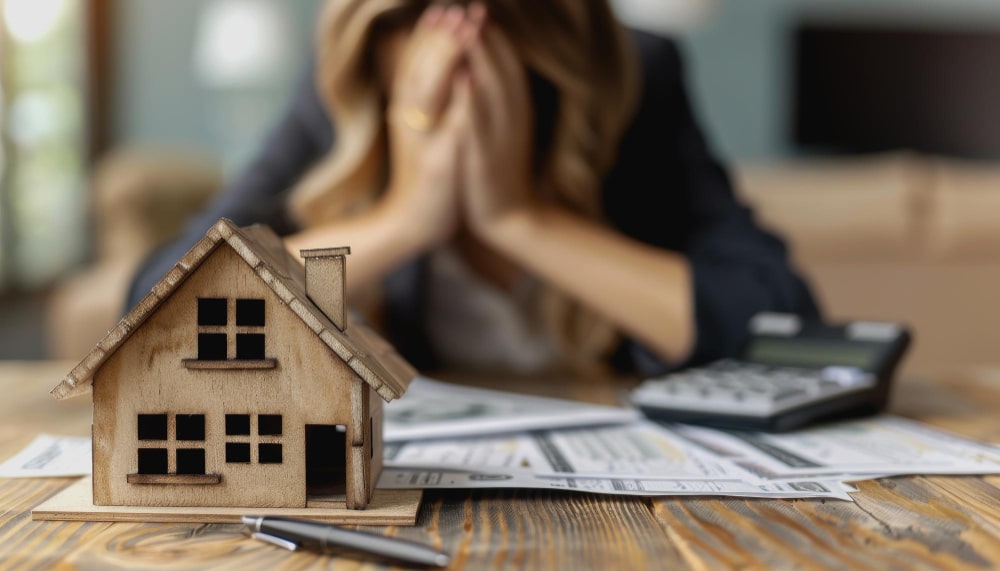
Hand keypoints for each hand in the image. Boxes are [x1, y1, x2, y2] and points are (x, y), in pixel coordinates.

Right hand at [383, 5, 479, 247]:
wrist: (412, 223)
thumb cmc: (423, 175)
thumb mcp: (419, 132)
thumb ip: (422, 101)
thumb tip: (430, 70)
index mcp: (408, 112)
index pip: (416, 64)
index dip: (429, 34)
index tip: (443, 7)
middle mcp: (412, 121)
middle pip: (423, 69)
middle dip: (441, 36)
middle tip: (454, 6)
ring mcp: (423, 142)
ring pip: (431, 91)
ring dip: (448, 57)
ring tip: (465, 28)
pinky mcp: (437, 165)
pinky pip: (448, 130)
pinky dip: (459, 104)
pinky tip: (470, 81)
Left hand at [460, 9, 536, 237]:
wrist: (511, 216)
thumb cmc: (501, 169)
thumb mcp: (504, 127)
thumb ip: (498, 97)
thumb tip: (484, 67)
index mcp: (516, 108)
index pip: (507, 62)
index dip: (493, 34)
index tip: (477, 7)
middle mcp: (512, 116)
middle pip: (501, 68)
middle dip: (486, 34)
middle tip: (474, 4)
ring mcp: (501, 136)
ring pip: (493, 89)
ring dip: (481, 56)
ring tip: (469, 26)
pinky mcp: (485, 157)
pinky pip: (479, 124)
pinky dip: (472, 99)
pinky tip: (463, 77)